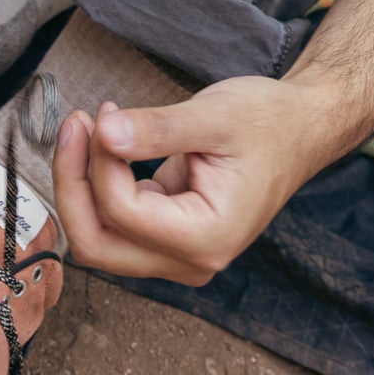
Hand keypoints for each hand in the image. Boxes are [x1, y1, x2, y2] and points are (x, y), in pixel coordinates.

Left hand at [50, 77, 326, 285]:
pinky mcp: (169, 239)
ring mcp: (179, 256)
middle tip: (77, 124)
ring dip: (82, 187)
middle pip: (98, 245)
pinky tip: (104, 146)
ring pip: (100, 241)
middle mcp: (192, 261)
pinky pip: (115, 227)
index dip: (99, 161)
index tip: (103, 113)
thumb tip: (104, 133)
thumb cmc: (268, 122)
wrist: (300, 130)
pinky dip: (99, 188)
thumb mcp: (214, 116)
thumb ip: (157, 128)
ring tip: (87, 128)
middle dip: (74, 184)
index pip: (123, 212)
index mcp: (208, 237)